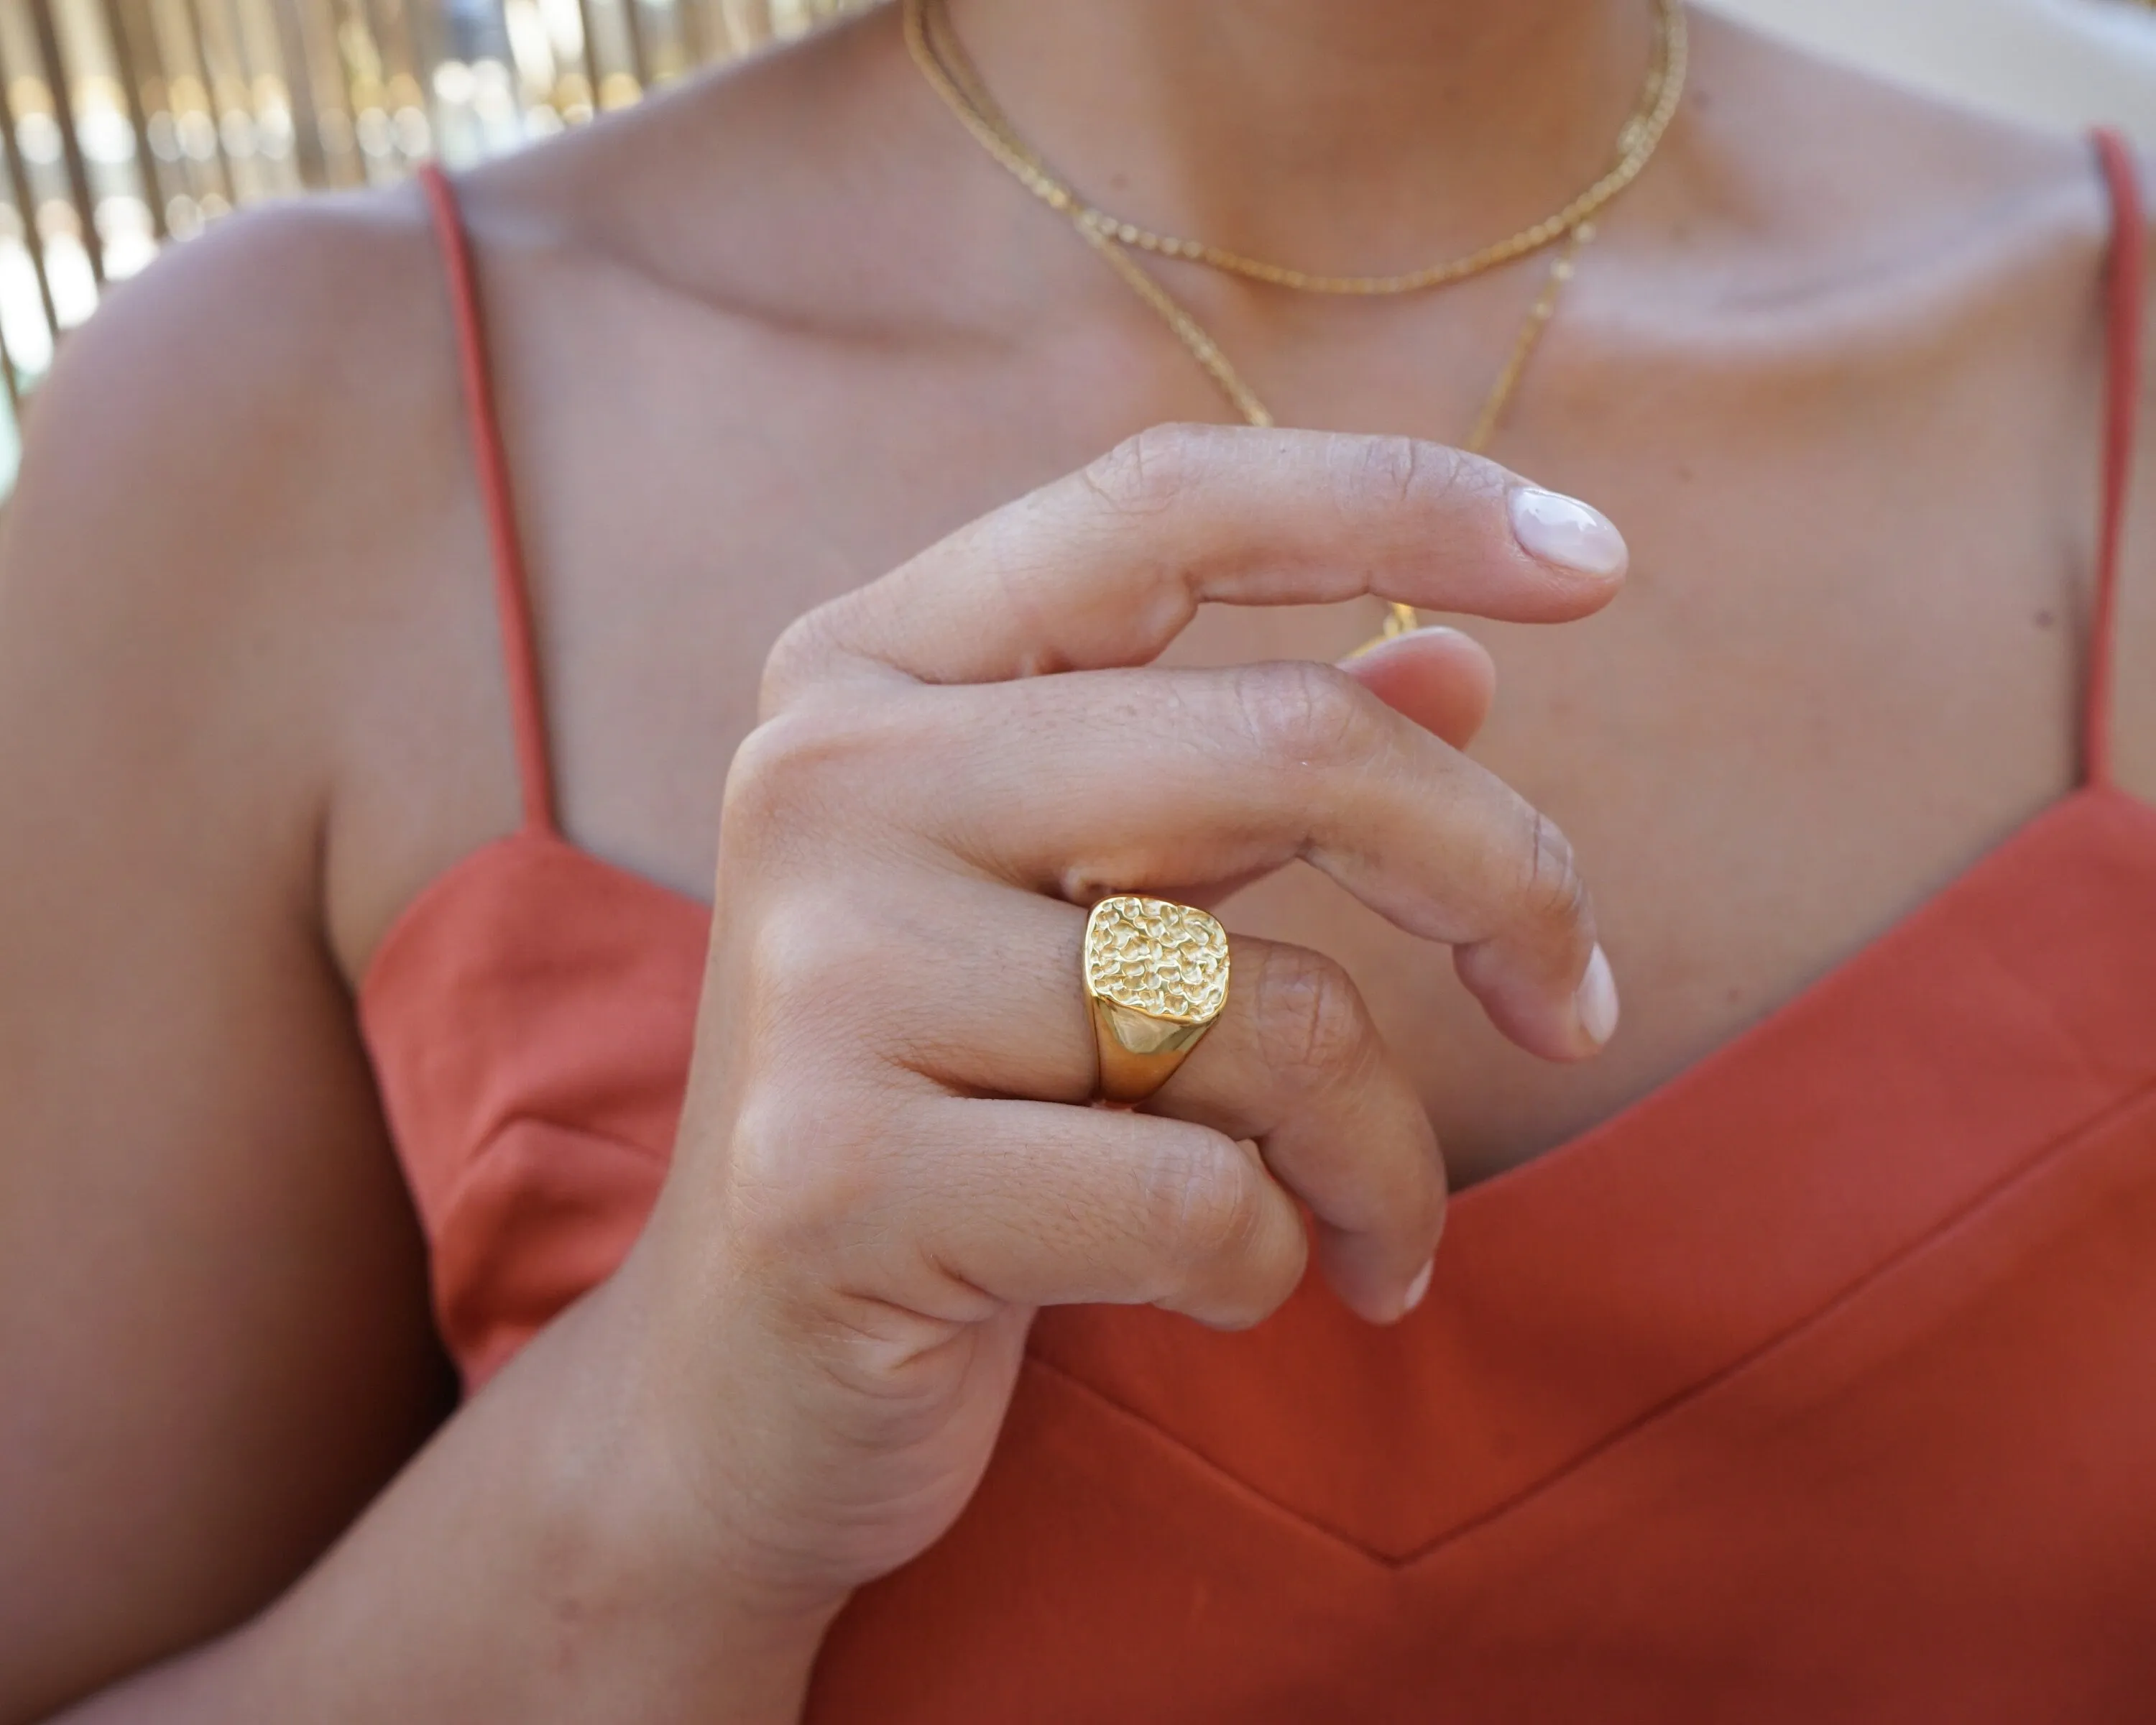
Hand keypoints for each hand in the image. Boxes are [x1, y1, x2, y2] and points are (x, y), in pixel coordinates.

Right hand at [605, 424, 1627, 1635]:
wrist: (734, 1392)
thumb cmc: (950, 1121)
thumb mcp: (1086, 916)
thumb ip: (1239, 777)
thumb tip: (1459, 676)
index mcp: (871, 669)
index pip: (1164, 505)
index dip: (1399, 503)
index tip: (1601, 561)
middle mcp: (823, 779)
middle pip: (1283, 749)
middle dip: (1501, 880)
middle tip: (1577, 1002)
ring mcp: (818, 977)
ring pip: (1264, 1014)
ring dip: (1384, 1153)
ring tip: (1372, 1225)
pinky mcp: (835, 1179)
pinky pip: (1201, 1200)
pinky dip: (1283, 1259)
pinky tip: (1225, 1289)